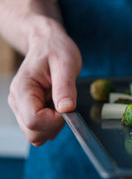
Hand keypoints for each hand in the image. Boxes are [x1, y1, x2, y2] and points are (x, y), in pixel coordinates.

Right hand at [8, 16, 81, 145]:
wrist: (47, 43)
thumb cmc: (56, 49)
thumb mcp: (66, 63)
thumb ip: (65, 87)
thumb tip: (66, 109)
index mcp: (22, 89)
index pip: (34, 121)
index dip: (55, 120)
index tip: (67, 107)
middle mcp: (16, 101)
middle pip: (33, 133)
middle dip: (54, 125)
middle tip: (65, 105)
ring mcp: (20, 108)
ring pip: (36, 135)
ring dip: (53, 125)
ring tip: (60, 102)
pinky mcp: (28, 111)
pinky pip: (40, 129)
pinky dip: (52, 123)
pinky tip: (57, 105)